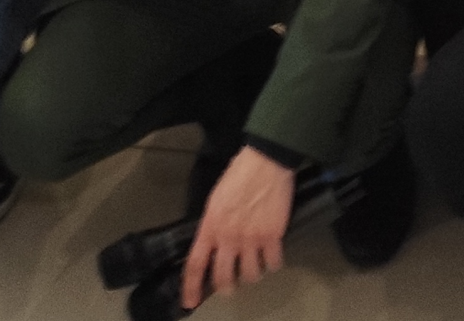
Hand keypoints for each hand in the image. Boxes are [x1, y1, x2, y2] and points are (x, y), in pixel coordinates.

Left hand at [182, 145, 292, 309]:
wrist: (267, 160)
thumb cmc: (238, 174)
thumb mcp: (216, 199)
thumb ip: (213, 224)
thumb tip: (214, 243)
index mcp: (211, 226)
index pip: (195, 264)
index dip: (191, 287)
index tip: (189, 303)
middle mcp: (229, 237)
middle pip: (223, 278)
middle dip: (226, 288)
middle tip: (230, 288)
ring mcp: (252, 239)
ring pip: (250, 275)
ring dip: (252, 275)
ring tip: (255, 266)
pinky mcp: (273, 236)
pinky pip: (273, 263)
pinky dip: (273, 264)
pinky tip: (272, 257)